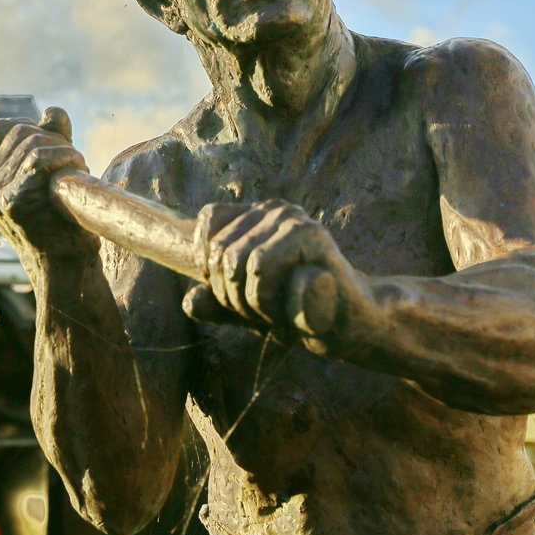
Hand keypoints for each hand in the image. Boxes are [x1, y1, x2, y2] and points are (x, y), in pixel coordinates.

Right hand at [0, 107, 99, 258]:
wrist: (63, 264)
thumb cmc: (58, 220)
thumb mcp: (50, 172)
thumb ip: (51, 139)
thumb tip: (53, 111)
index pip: (0, 127)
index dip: (32, 125)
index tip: (56, 144)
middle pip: (20, 131)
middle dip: (54, 138)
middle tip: (74, 160)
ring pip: (33, 143)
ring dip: (65, 150)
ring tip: (79, 168)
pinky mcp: (11, 200)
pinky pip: (39, 159)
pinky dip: (65, 158)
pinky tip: (78, 170)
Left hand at [183, 199, 371, 338]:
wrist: (344, 326)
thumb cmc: (292, 310)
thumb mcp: (244, 308)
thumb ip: (215, 304)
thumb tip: (190, 302)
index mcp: (254, 215)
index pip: (209, 226)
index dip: (210, 266)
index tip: (234, 291)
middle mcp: (274, 209)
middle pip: (224, 253)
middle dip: (235, 297)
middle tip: (264, 313)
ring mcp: (296, 219)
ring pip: (246, 264)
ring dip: (258, 304)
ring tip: (281, 313)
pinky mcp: (315, 237)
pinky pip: (267, 274)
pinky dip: (277, 305)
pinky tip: (302, 309)